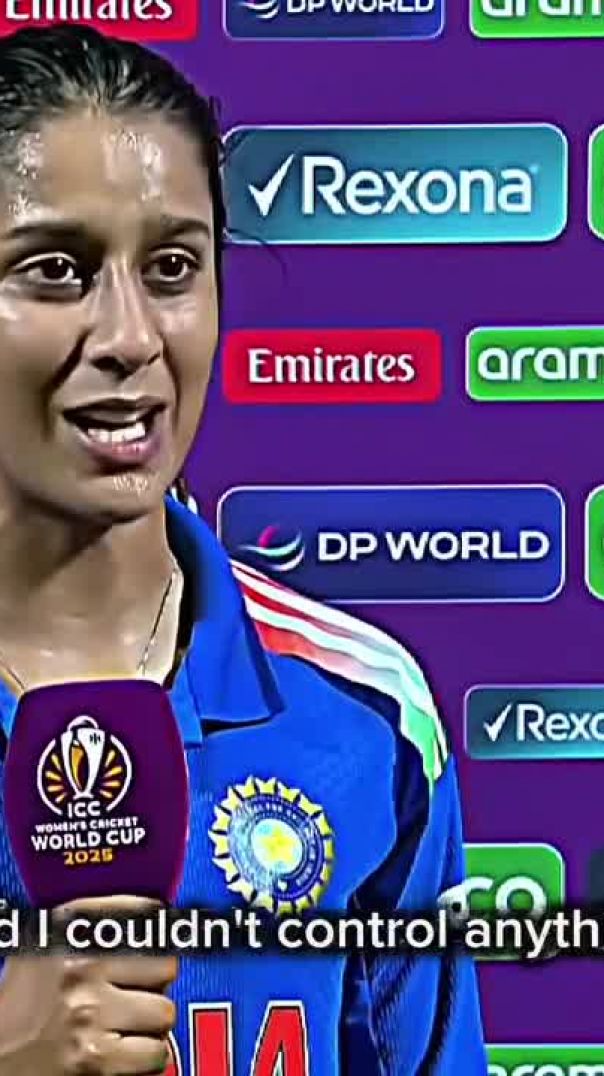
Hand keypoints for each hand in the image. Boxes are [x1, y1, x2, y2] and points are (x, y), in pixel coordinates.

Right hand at [0, 896, 176, 1075]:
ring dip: (150, 1025)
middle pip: (164, 965)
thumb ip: (97, 926)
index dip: (158, 930)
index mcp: (70, 929)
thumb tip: (158, 917)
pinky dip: (146, 1059)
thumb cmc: (25, 1002)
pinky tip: (122, 1053)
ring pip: (163, 1013)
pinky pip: (156, 1054)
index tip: (158, 939)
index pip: (146, 914)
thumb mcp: (49, 945)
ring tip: (123, 1026)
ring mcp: (89, 1013)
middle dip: (156, 983)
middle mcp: (80, 966)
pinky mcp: (95, 1059)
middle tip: (134, 992)